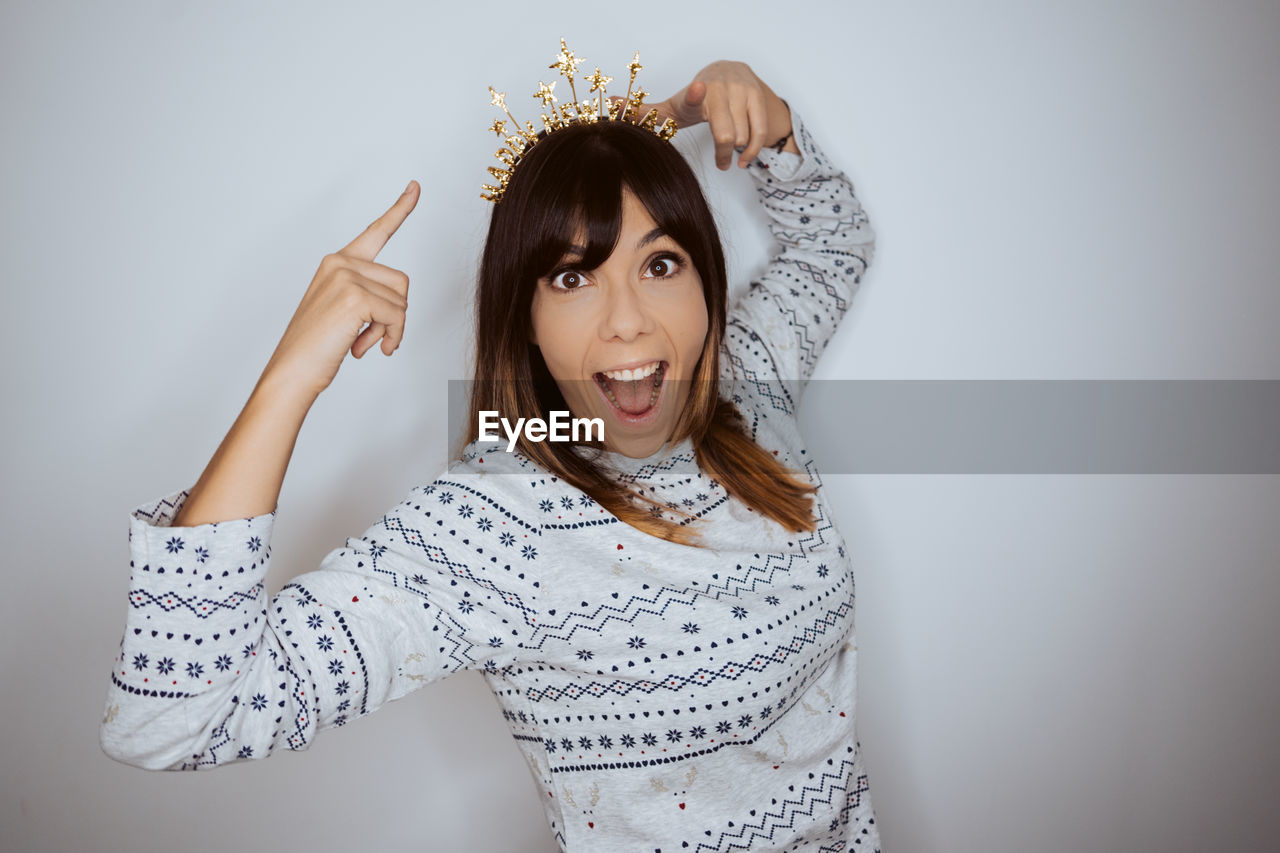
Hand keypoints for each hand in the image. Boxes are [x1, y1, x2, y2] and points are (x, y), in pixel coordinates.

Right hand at [261, 180, 419, 401]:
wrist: (291, 371)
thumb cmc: (316, 348)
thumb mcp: (344, 313)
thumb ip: (370, 297)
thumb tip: (399, 307)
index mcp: (337, 263)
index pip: (376, 232)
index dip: (400, 209)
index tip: (415, 186)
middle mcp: (340, 262)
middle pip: (401, 282)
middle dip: (394, 315)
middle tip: (368, 337)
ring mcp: (346, 276)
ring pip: (401, 301)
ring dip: (391, 329)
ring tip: (361, 343)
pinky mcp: (354, 296)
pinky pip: (397, 316)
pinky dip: (390, 337)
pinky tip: (363, 348)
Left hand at [647, 60, 793, 169]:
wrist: (731, 69)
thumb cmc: (699, 97)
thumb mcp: (673, 106)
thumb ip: (645, 111)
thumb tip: (611, 104)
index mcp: (696, 95)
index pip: (694, 98)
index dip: (696, 95)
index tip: (699, 89)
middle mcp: (719, 89)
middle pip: (725, 136)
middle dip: (723, 155)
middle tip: (720, 164)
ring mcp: (740, 91)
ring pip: (742, 137)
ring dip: (737, 151)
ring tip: (730, 153)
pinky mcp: (757, 96)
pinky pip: (759, 133)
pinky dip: (753, 151)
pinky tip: (745, 159)